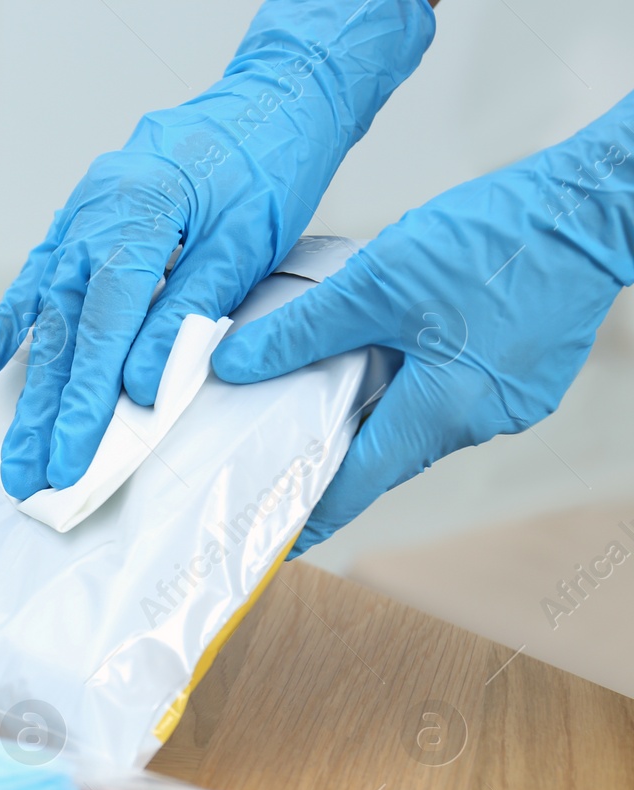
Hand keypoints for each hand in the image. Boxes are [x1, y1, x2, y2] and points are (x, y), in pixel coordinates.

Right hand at [0, 0, 435, 499]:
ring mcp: (78, 217)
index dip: (85, 399)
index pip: (104, 325)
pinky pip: (38, 280)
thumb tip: (141, 388)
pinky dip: (13, 324)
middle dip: (45, 412)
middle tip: (28, 477)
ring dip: (30, 388)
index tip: (71, 457)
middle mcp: (92, 214)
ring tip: (14, 449)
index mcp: (136, 212)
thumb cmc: (267, 164)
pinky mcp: (79, 222)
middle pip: (64, 330)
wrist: (267, 100)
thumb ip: (188, 313)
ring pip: (47, 315)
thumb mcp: (246, 241)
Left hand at [213, 94, 633, 553]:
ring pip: (423, 423)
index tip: (280, 539)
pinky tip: (399, 353)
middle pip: (389, 453)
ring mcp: (511, 402)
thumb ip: (302, 330)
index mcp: (442, 408)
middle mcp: (480, 419)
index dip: (314, 511)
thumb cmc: (500, 238)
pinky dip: (420, 386)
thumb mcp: (376, 281)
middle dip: (340, 454)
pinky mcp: (526, 379)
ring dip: (381, 412)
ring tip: (332, 393)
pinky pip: (456, 398)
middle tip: (287, 456)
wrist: (593, 208)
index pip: (360, 481)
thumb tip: (238, 364)